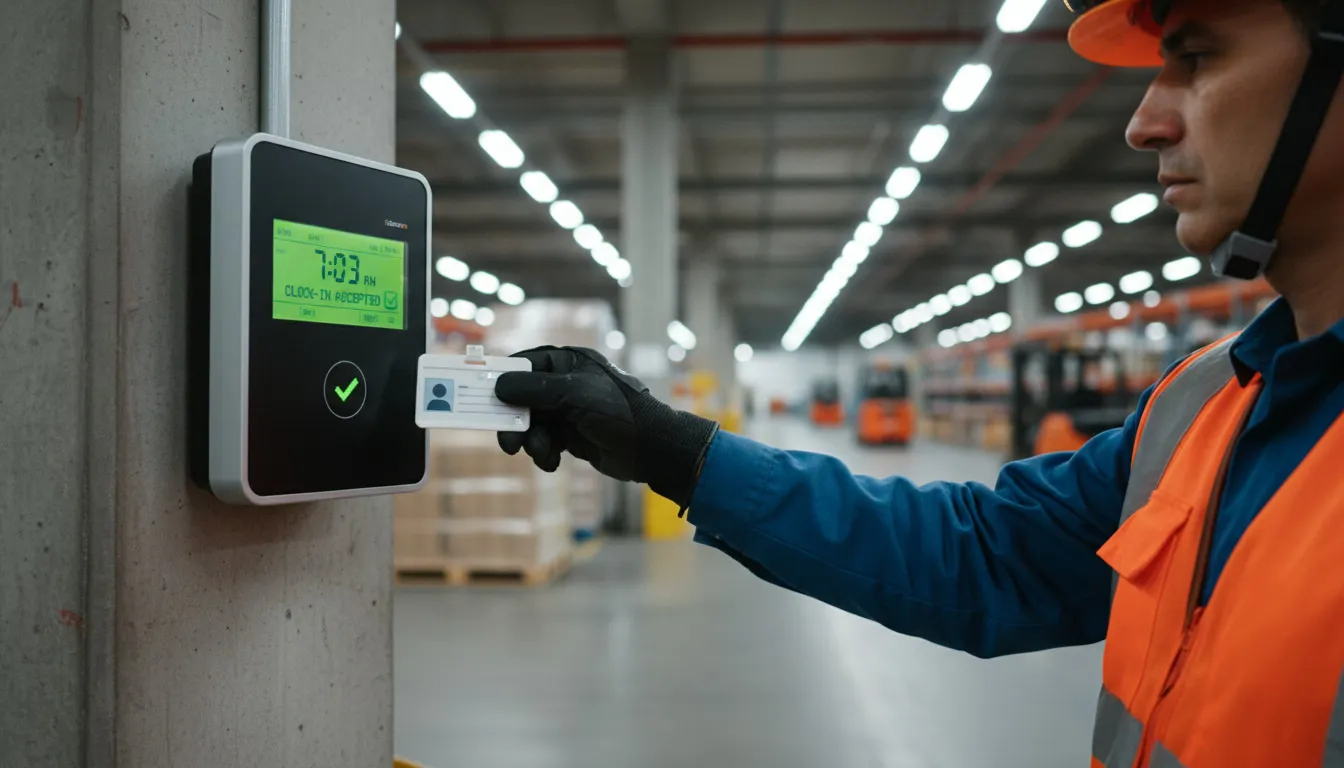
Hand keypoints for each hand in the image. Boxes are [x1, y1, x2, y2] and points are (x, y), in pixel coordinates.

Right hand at [494, 346, 718, 507]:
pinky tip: (553, 462)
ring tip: (543, 454)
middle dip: (515, 422)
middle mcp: (566, 383)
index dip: (502, 379)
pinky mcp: (572, 434)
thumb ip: (535, 389)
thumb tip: (499, 385)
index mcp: (568, 363)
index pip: (525, 364)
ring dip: (532, 441)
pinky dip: (544, 453)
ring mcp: (568, 410)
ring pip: (532, 424)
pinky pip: (545, 441)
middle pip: (522, 398)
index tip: (482, 397)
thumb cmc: (618, 412)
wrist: (651, 448)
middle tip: (509, 444)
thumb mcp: (575, 396)